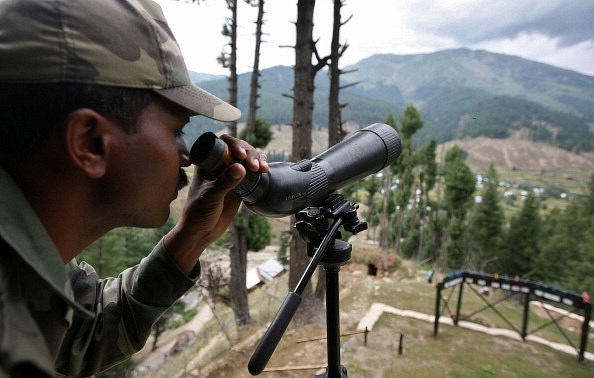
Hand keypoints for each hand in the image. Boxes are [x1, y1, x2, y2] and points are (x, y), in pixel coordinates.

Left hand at [164, 135, 267, 274]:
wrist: (201, 232)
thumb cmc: (198, 213)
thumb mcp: (210, 197)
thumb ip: (224, 182)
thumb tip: (241, 167)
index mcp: (207, 163)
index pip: (222, 144)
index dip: (234, 144)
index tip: (240, 155)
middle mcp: (219, 166)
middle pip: (238, 149)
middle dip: (249, 153)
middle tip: (254, 166)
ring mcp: (230, 175)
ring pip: (247, 159)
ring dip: (257, 159)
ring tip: (262, 169)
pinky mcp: (240, 186)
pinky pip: (252, 173)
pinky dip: (260, 168)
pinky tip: (265, 169)